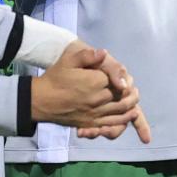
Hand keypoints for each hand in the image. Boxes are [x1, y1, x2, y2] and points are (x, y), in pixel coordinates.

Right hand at [32, 42, 150, 141]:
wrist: (42, 101)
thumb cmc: (55, 78)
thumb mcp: (68, 60)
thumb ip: (87, 55)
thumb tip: (104, 53)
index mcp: (94, 82)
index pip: (118, 80)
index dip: (124, 78)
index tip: (126, 76)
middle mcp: (98, 99)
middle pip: (123, 96)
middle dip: (131, 92)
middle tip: (134, 88)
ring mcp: (96, 113)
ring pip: (121, 111)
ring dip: (131, 105)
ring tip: (134, 99)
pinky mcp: (92, 123)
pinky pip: (113, 124)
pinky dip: (124, 119)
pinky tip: (128, 115)